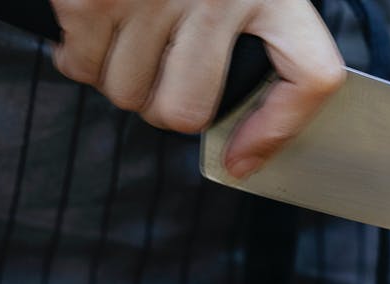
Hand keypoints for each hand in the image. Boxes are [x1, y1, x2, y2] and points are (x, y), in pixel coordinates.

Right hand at [48, 0, 344, 177]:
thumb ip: (260, 18)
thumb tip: (241, 143)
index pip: (311, 76)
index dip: (277, 130)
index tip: (241, 159)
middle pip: (185, 110)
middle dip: (162, 106)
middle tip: (158, 77)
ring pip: (126, 94)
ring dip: (118, 78)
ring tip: (124, 38)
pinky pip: (80, 65)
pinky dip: (78, 56)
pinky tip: (92, 23)